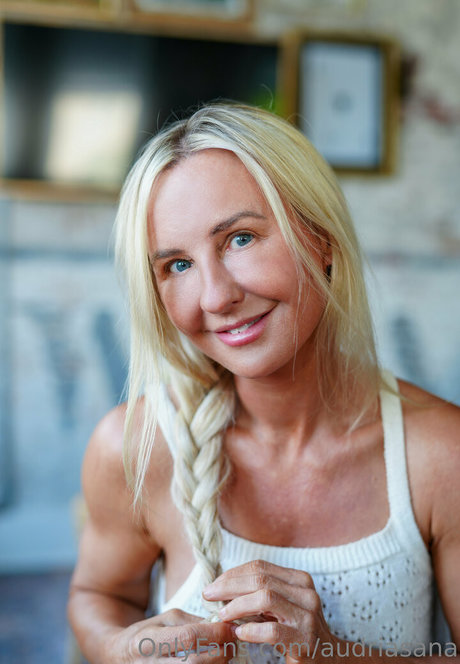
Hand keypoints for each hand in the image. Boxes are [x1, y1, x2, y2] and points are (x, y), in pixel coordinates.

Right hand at [104, 608, 237, 663]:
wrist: (119, 658)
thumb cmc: (146, 635)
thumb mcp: (164, 619)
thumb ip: (192, 621)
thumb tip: (220, 625)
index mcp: (149, 640)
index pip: (188, 638)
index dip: (214, 633)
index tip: (230, 627)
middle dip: (220, 653)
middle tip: (232, 643)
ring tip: (224, 653)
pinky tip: (212, 662)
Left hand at [202, 560, 343, 663]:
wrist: (329, 658)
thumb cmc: (297, 630)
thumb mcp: (283, 605)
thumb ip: (261, 593)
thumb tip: (223, 586)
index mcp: (300, 580)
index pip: (260, 567)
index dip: (233, 574)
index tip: (213, 584)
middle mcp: (306, 593)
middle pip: (260, 580)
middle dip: (229, 586)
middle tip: (208, 595)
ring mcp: (307, 616)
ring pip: (265, 599)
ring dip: (237, 606)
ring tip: (222, 614)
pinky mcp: (304, 640)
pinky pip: (272, 630)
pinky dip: (251, 630)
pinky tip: (239, 633)